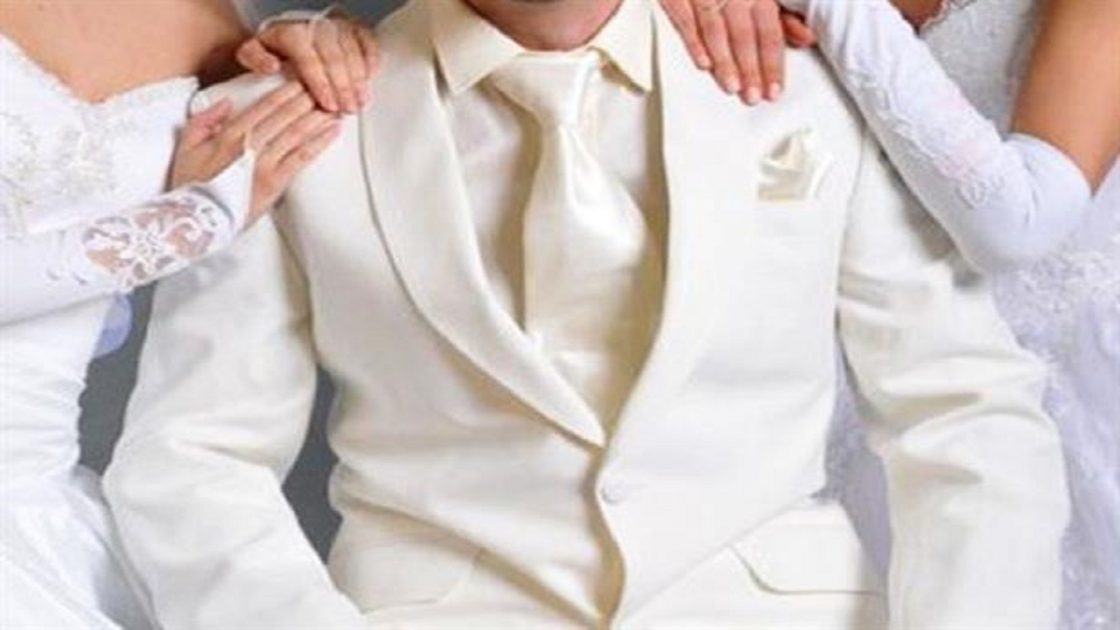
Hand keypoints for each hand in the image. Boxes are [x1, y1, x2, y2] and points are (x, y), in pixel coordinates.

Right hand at [171, 82, 341, 221]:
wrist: (195, 220)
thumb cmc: (189, 184)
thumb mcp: (186, 145)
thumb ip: (204, 119)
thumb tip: (227, 102)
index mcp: (230, 133)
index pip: (264, 106)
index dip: (285, 91)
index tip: (300, 79)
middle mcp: (250, 144)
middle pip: (285, 116)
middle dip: (307, 98)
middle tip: (325, 86)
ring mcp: (264, 164)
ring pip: (296, 133)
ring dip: (318, 117)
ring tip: (335, 105)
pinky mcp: (275, 183)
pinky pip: (301, 158)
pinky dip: (319, 142)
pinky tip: (333, 131)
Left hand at [237, 15, 378, 113]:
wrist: (288, 33)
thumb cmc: (273, 49)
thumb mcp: (251, 53)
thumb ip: (254, 59)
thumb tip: (270, 66)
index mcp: (291, 32)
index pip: (309, 59)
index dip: (321, 84)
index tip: (328, 105)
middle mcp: (316, 25)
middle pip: (334, 58)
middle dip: (344, 87)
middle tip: (348, 109)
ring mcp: (337, 25)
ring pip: (353, 51)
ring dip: (359, 80)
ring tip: (359, 102)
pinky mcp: (353, 27)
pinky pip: (368, 41)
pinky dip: (372, 60)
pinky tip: (370, 79)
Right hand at [660, 0, 816, 104]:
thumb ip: (783, 15)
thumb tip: (807, 38)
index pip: (770, 31)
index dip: (773, 62)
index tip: (774, 89)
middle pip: (745, 33)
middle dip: (751, 68)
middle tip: (753, 96)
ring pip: (717, 30)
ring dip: (725, 61)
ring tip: (732, 87)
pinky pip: (684, 18)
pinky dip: (694, 42)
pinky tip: (703, 64)